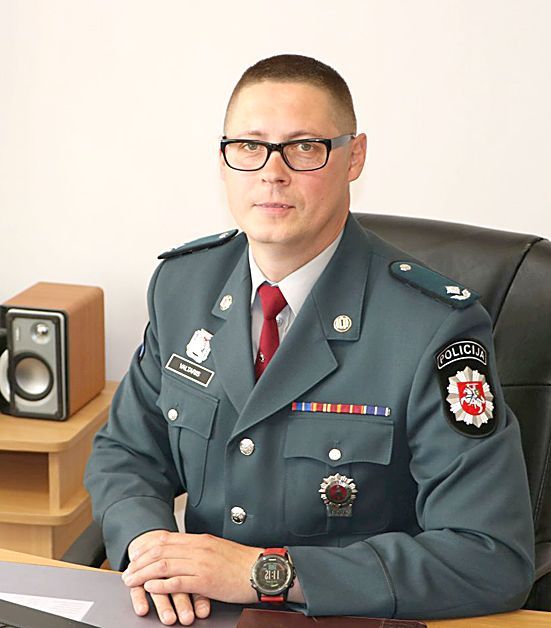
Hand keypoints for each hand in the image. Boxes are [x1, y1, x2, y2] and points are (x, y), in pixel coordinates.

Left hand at [122, 531, 262, 603]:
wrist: (261, 570)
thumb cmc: (241, 562)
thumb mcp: (217, 549)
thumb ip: (199, 549)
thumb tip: (183, 553)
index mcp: (200, 540)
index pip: (166, 539)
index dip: (146, 548)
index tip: (135, 556)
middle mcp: (198, 548)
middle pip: (161, 551)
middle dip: (140, 562)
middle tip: (127, 572)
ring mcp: (201, 564)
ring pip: (164, 565)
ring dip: (144, 574)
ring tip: (132, 581)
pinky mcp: (205, 581)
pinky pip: (178, 582)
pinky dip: (161, 585)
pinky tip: (150, 588)